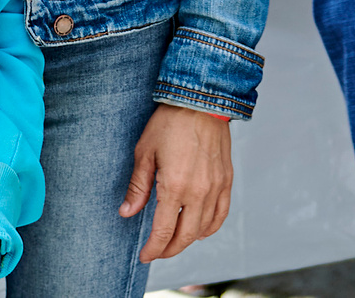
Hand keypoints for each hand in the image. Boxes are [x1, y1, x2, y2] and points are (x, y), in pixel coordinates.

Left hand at [123, 103, 232, 263]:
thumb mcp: (145, 152)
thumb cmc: (171, 122)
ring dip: (188, 240)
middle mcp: (198, 191)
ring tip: (175, 241)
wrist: (202, 100)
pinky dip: (211, 227)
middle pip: (185, 236)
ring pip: (204, 228)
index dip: (153, 248)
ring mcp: (216, 186)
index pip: (164, 231)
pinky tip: (200, 229)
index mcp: (175, 186)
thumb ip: (138, 186)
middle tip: (157, 251)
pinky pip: (221, 213)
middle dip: (168, 249)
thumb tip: (127, 211)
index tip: (145, 255)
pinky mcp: (226, 179)